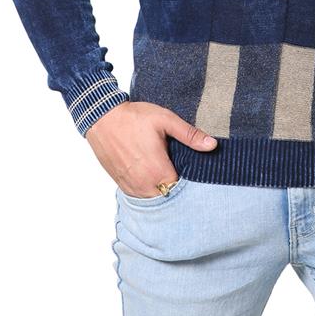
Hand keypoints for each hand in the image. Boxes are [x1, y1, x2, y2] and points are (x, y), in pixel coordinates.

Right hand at [86, 101, 217, 197]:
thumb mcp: (166, 120)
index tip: (193, 172)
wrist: (102, 117)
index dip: (190, 182)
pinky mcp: (121, 184)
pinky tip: (152, 176)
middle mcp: (144, 184)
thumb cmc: (134, 117)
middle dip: (176, 187)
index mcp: (158, 170)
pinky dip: (147, 190)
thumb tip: (212, 145)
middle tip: (181, 171)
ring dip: (161, 190)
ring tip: (167, 173)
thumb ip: (189, 135)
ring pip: (153, 198)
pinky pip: (139, 195)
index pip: (181, 189)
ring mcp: (131, 186)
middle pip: (168, 196)